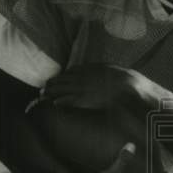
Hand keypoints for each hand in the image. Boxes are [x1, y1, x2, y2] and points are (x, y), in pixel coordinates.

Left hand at [44, 64, 162, 113]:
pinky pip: (70, 100)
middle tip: (44, 86)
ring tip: (44, 94)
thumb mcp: (116, 72)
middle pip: (64, 78)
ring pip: (63, 88)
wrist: (129, 87)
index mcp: (92, 68)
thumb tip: (107, 73)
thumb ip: (107, 72)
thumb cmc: (127, 82)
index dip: (64, 75)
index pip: (73, 71)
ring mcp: (84, 88)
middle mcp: (85, 76)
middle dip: (54, 83)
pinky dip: (62, 102)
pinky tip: (55, 104)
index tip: (59, 78)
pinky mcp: (85, 99)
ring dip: (52, 92)